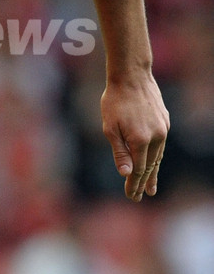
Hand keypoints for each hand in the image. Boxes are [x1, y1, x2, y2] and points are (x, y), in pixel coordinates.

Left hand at [101, 73, 169, 201]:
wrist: (132, 76)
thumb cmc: (115, 101)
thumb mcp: (110, 127)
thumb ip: (119, 152)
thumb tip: (126, 173)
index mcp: (140, 140)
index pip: (138, 170)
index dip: (134, 184)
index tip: (132, 196)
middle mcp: (156, 137)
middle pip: (150, 166)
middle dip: (144, 183)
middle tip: (140, 197)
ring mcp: (162, 129)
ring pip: (158, 156)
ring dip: (153, 172)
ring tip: (151, 188)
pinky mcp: (165, 121)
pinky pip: (160, 145)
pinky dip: (157, 157)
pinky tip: (154, 163)